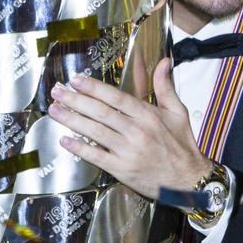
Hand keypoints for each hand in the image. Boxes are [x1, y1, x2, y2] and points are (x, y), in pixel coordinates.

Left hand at [48, 57, 211, 199]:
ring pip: (95, 132)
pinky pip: (96, 157)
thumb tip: (164, 62)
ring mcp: (128, 151)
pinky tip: (64, 140)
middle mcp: (137, 131)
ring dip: (72, 120)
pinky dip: (79, 148)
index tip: (76, 80)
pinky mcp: (122, 169)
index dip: (94, 88)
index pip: (115, 98)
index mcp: (148, 115)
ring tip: (54, 110)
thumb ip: (166, 86)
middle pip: (101, 112)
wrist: (188, 179)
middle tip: (57, 91)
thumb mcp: (178, 112)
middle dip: (76, 100)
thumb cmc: (182, 146)